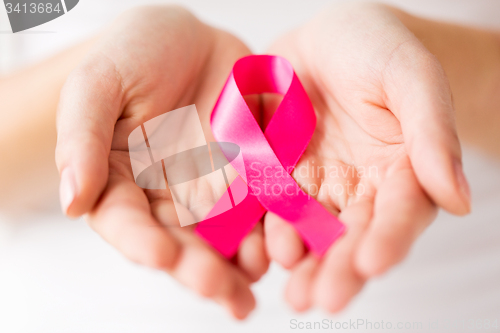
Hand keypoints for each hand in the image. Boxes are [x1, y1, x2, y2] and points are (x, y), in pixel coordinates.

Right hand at [55, 6, 267, 318]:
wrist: (188, 38)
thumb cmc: (133, 55)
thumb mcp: (97, 86)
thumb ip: (82, 140)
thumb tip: (71, 201)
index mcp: (123, 183)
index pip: (127, 223)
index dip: (142, 242)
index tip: (162, 254)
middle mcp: (169, 196)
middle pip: (182, 241)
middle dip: (199, 268)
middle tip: (218, 289)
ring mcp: (214, 188)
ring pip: (226, 234)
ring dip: (241, 260)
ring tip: (254, 276)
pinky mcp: (252, 174)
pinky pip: (264, 203)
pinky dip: (274, 224)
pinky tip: (284, 242)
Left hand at [263, 3, 470, 311]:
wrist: (330, 36)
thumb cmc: (380, 48)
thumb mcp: (411, 77)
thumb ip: (431, 133)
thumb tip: (459, 200)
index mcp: (400, 171)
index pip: (399, 213)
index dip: (388, 240)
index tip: (372, 264)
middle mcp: (358, 187)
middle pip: (351, 235)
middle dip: (338, 268)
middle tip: (323, 299)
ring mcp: (315, 182)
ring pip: (309, 228)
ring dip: (300, 260)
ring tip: (291, 290)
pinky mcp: (277, 171)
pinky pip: (268, 202)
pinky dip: (263, 226)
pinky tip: (255, 249)